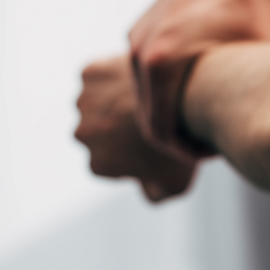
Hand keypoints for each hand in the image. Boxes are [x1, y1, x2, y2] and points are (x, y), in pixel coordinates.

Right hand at [75, 55, 197, 201]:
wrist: (186, 103)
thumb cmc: (184, 148)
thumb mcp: (175, 185)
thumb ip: (155, 195)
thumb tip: (147, 193)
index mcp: (98, 165)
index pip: (109, 162)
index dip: (130, 153)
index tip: (150, 145)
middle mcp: (83, 135)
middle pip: (97, 132)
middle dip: (116, 128)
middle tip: (148, 121)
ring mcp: (84, 103)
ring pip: (95, 103)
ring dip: (111, 101)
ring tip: (145, 99)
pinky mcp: (90, 73)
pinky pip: (99, 76)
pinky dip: (113, 76)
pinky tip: (139, 80)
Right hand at [128, 0, 269, 159]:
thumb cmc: (251, 9)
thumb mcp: (258, 59)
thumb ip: (257, 100)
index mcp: (162, 64)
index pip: (160, 132)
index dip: (187, 153)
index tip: (214, 156)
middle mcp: (140, 52)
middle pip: (149, 118)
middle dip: (179, 137)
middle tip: (212, 146)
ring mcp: (135, 39)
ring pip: (146, 96)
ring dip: (172, 113)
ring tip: (208, 120)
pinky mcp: (139, 30)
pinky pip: (146, 74)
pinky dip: (166, 90)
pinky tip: (199, 93)